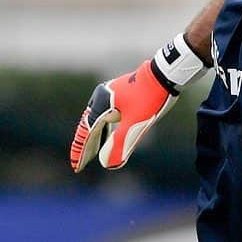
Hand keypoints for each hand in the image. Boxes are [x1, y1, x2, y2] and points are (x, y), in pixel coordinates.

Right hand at [70, 34, 205, 171]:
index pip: (87, 132)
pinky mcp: (121, 92)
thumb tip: (106, 164)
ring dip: (95, 136)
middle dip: (85, 146)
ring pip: (98, 119)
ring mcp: (111, 93)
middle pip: (89, 125)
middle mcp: (102, 96)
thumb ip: (120, 143)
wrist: (165, 74)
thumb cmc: (150, 98)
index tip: (77, 168)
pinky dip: (105, 128)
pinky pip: (107, 114)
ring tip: (92, 153)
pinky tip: (107, 134)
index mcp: (102, 103)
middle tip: (81, 164)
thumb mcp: (136, 123)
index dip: (81, 151)